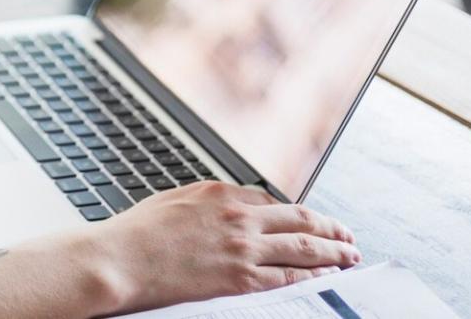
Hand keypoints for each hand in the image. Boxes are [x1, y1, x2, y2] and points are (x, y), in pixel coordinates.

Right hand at [95, 182, 359, 312]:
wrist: (120, 259)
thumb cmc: (136, 233)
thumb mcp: (174, 201)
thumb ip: (207, 204)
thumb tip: (224, 209)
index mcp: (220, 192)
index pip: (273, 201)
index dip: (297, 213)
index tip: (309, 220)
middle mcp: (238, 216)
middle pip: (300, 220)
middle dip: (330, 228)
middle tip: (347, 236)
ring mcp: (242, 247)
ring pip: (304, 247)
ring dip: (334, 252)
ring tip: (350, 256)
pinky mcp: (239, 277)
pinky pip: (288, 276)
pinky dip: (313, 275)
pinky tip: (326, 276)